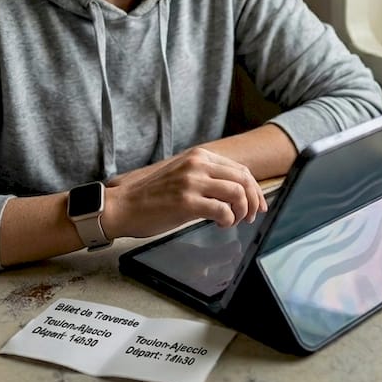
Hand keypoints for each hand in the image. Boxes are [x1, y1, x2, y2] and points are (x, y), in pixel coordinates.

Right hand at [102, 147, 267, 238]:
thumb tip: (235, 190)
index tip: (257, 204)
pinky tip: (221, 225)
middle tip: (251, 216)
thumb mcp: (183, 175)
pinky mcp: (187, 202)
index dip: (254, 188)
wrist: (124, 206)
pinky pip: (223, 210)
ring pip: (237, 192)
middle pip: (244, 179)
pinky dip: (228, 220)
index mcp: (199, 156)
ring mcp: (192, 182)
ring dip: (242, 211)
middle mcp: (197, 164)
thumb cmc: (152, 196)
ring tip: (234, 221)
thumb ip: (206, 176)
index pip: (240, 169)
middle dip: (253, 200)